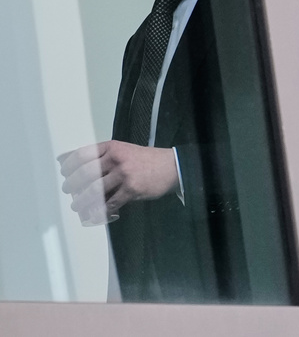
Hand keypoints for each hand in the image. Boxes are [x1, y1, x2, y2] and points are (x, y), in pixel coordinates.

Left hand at [58, 141, 177, 219]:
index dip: (69, 165)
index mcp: (113, 147)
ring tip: (77, 205)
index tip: (64, 172)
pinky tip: (95, 213)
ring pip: (95, 190)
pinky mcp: (132, 189)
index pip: (83, 154)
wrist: (172, 166)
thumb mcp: (125, 150)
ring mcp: (124, 174)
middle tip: (68, 190)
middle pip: (85, 174)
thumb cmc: (147, 160)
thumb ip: (105, 157)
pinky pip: (110, 203)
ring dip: (82, 201)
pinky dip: (100, 210)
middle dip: (72, 185)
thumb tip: (80, 168)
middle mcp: (117, 159)